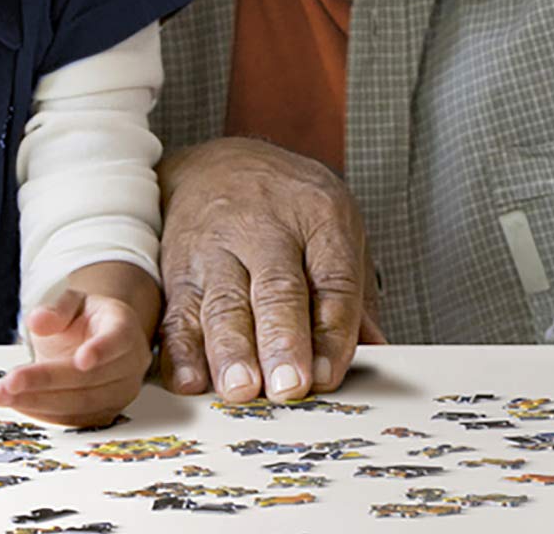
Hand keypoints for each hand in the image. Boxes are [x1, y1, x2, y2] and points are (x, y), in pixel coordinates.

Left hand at [0, 278, 153, 427]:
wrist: (97, 341)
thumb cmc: (86, 321)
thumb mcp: (72, 303)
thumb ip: (56, 310)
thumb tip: (37, 321)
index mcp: (123, 328)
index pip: (118, 340)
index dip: (101, 350)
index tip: (81, 360)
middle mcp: (129, 363)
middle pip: (91, 378)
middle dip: (47, 381)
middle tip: (11, 381)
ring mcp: (120, 392)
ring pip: (82, 404)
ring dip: (40, 402)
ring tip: (5, 395)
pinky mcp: (105, 413)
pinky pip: (75, 420)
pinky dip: (44, 413)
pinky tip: (19, 403)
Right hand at [157, 138, 384, 403]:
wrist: (215, 164)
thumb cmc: (288, 207)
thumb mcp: (335, 228)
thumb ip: (354, 295)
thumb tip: (377, 353)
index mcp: (320, 216)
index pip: (332, 279)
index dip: (331, 331)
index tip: (328, 376)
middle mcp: (266, 228)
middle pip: (277, 289)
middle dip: (282, 340)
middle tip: (289, 386)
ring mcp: (216, 248)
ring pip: (223, 302)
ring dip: (231, 350)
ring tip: (240, 389)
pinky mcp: (177, 269)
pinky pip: (177, 312)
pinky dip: (180, 351)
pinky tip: (190, 380)